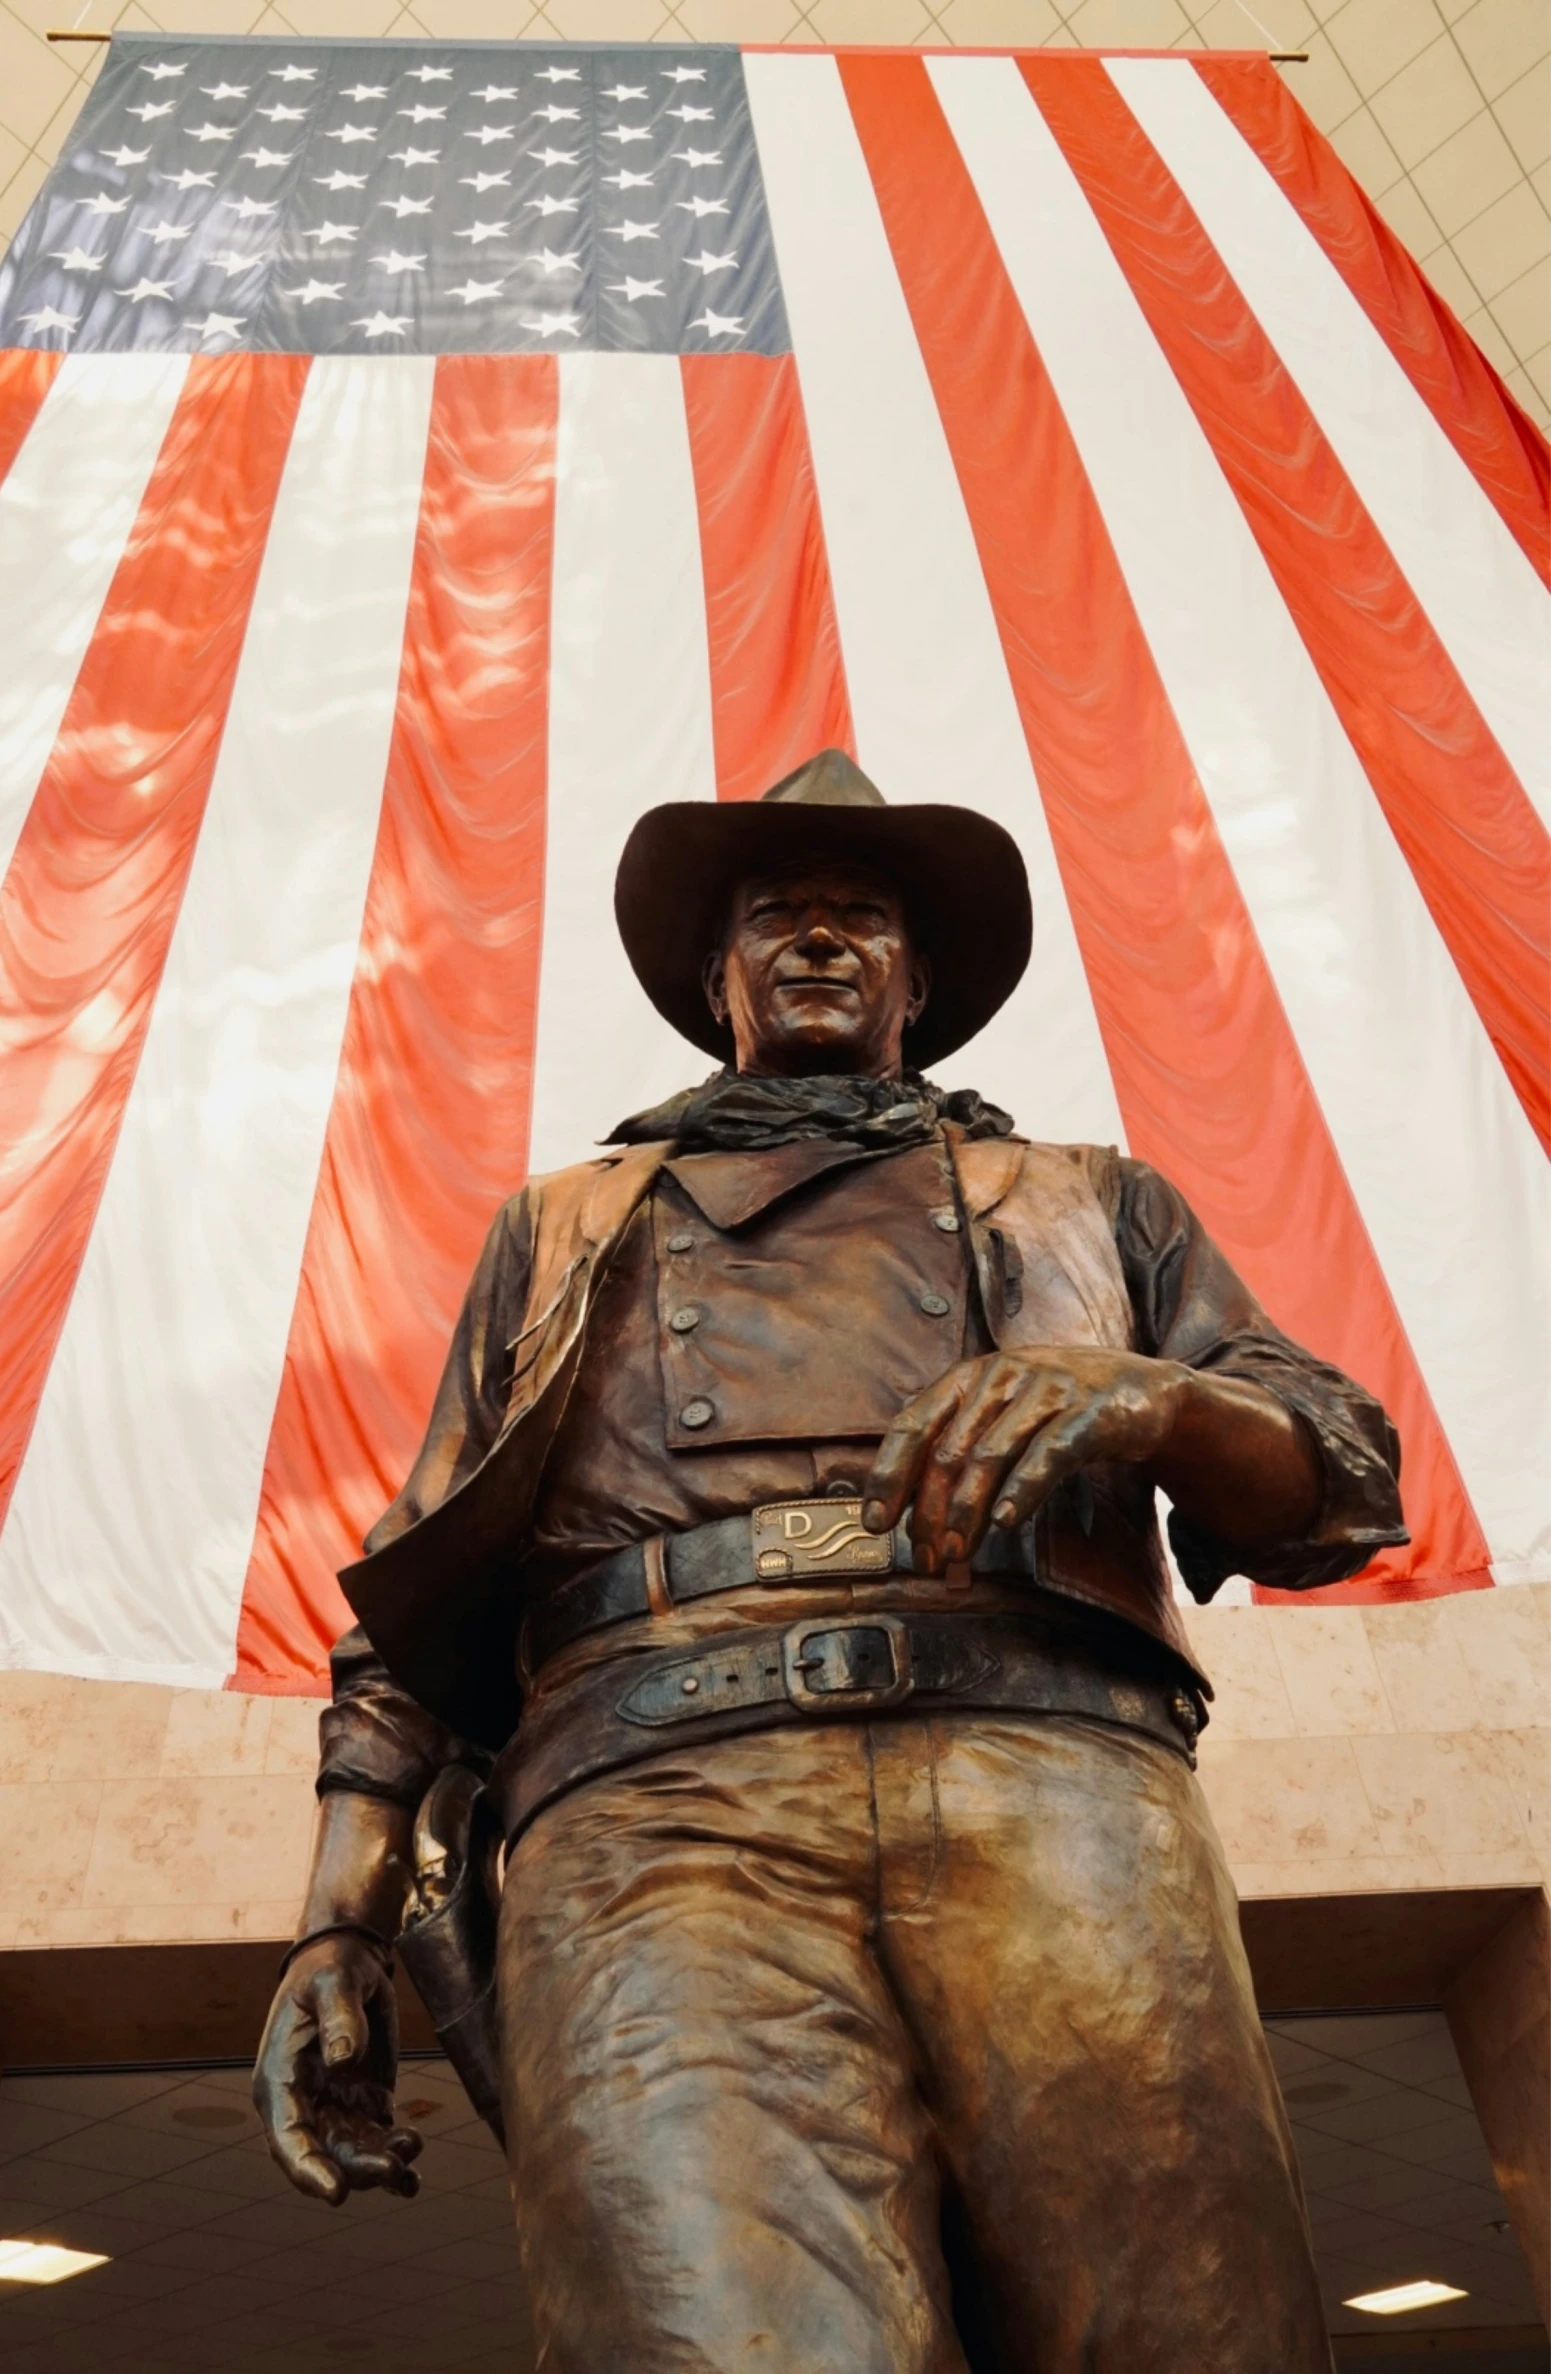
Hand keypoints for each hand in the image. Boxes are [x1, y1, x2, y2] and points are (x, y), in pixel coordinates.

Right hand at [253, 1933, 422, 2205]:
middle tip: (394, 2167)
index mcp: (279, 2080)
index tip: (338, 2193)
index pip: (288, 2137)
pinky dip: (394, 2159)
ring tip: (411, 2148)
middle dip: (357, 2169)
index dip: (309, 2169)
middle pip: (325, 2155)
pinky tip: (412, 2176)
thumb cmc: (329, 1968)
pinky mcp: (363, 2103)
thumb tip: (344, 2058)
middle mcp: (303, 2104)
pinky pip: (376, 2141)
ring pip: (353, 2155)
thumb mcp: (332, 1982)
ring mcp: (334, 2107)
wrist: (348, 1960)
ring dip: (380, 2164)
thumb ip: (339, 2017)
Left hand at [862, 1346, 1188, 1574]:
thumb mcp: (1002, 1416)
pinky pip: (1048, 1453)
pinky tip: (1005, 1522)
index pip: (913, 1424)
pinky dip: (1022, 1489)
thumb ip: (961, 1450)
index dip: (889, 1474)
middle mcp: (1002, 1375)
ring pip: (991, 1455)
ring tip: (957, 1555)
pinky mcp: (1090, 1411)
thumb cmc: (1057, 1410)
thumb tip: (912, 1517)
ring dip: (967, 1512)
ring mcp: (1047, 1390)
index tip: (875, 1522)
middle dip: (931, 1512)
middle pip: (949, 1450)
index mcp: (970, 1376)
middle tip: (926, 1559)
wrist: (1142, 1391)